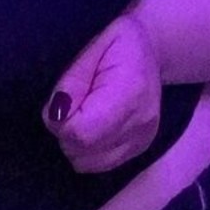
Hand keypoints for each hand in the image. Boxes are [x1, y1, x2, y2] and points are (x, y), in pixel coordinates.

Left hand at [41, 14, 162, 173]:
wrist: (154, 51)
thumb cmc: (118, 45)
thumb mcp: (91, 50)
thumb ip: (71, 83)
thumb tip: (55, 115)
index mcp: (129, 93)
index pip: (82, 132)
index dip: (60, 122)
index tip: (61, 102)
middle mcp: (140, 124)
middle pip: (83, 151)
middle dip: (64, 132)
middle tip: (72, 105)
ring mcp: (142, 140)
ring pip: (88, 164)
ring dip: (74, 144)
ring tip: (83, 115)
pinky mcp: (140, 149)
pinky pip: (100, 164)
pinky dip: (88, 151)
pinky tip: (93, 127)